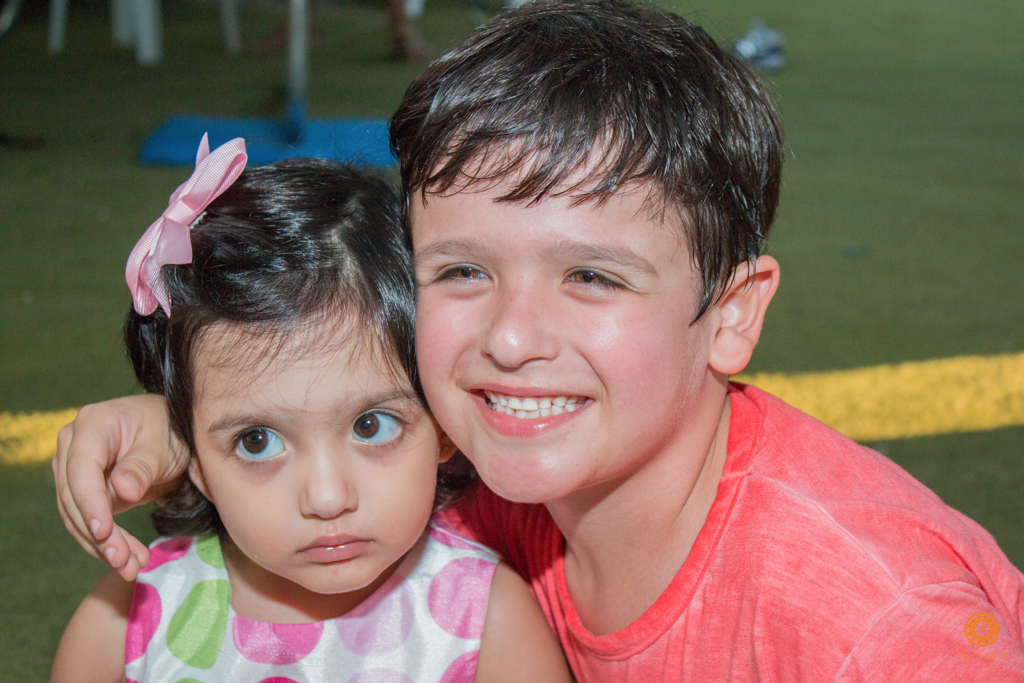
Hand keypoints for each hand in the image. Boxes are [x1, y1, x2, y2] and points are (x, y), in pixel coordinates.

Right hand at [52, 394, 187, 580]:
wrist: (170, 431)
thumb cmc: (169, 430)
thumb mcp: (163, 445)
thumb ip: (142, 466)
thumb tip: (122, 490)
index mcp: (92, 425)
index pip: (82, 469)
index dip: (90, 503)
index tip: (103, 532)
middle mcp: (73, 445)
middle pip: (75, 497)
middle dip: (99, 535)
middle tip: (124, 562)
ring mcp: (73, 468)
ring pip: (77, 515)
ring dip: (102, 546)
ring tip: (130, 567)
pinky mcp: (82, 489)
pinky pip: (87, 520)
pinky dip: (106, 542)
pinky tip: (126, 560)